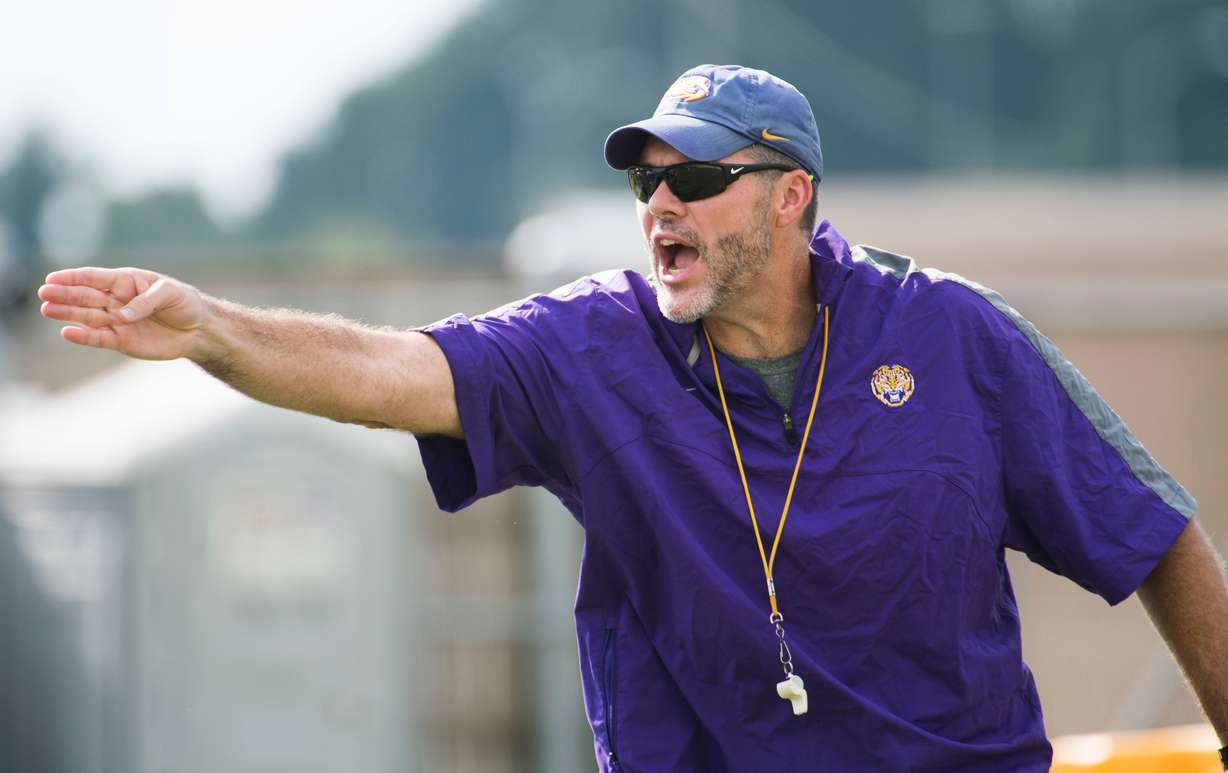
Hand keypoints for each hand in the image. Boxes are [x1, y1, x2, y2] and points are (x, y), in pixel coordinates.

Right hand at [38, 267, 207, 360]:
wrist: (198, 330)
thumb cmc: (185, 303)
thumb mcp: (170, 294)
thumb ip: (145, 302)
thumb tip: (121, 315)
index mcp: (126, 281)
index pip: (95, 277)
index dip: (73, 277)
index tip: (53, 278)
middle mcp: (116, 300)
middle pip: (85, 296)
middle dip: (65, 295)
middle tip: (44, 293)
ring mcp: (117, 321)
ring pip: (87, 317)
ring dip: (67, 314)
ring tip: (47, 309)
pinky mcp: (121, 340)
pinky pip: (99, 338)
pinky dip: (83, 336)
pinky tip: (67, 333)